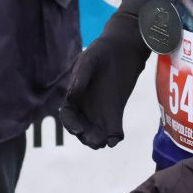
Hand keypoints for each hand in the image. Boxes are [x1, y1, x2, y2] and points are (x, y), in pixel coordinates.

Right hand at [60, 14, 148, 148]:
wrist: (124, 49)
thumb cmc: (102, 51)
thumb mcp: (90, 59)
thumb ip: (81, 75)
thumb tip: (73, 93)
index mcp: (74, 95)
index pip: (68, 116)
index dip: (71, 125)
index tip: (78, 130)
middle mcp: (86, 107)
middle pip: (82, 129)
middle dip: (85, 137)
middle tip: (93, 141)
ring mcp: (101, 111)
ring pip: (96, 133)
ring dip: (98, 140)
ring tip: (104, 143)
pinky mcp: (116, 112)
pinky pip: (113, 130)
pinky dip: (114, 137)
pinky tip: (117, 138)